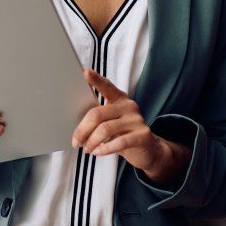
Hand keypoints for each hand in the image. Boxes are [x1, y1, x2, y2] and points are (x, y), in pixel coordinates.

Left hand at [71, 69, 189, 185]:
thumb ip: (99, 117)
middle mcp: (129, 106)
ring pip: (105, 129)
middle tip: (75, 142)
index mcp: (119, 99)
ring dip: (91, 141)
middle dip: (82, 130)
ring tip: (86, 149)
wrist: (149, 150)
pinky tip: (98, 152)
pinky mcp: (142, 135)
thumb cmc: (124, 134)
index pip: (106, 86)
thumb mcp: (112, 122)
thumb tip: (77, 126)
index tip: (85, 72)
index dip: (96, 79)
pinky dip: (105, 149)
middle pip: (97, 114)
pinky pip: (119, 142)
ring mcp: (137, 120)